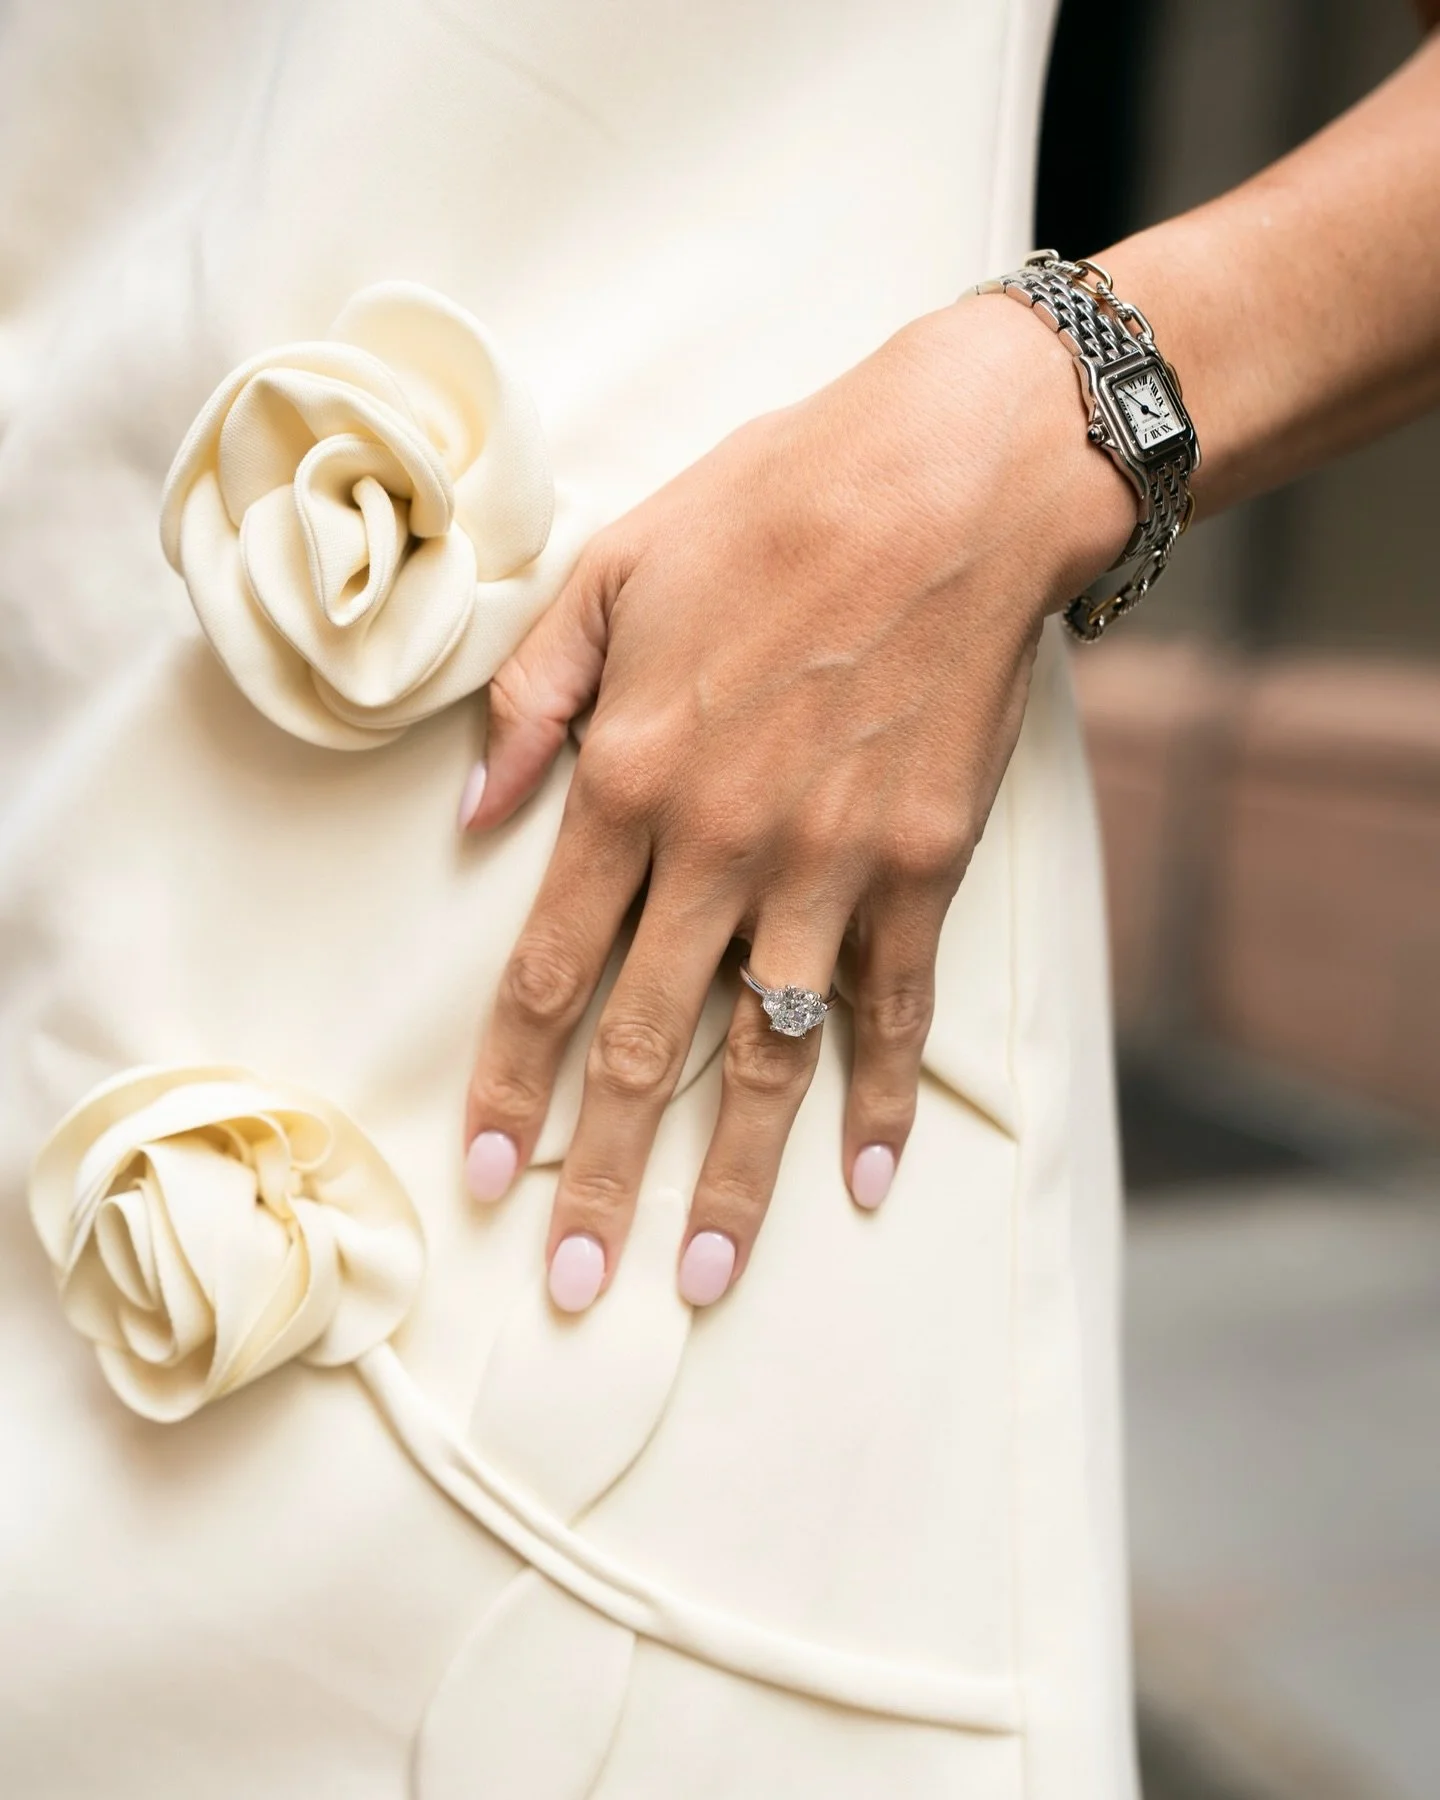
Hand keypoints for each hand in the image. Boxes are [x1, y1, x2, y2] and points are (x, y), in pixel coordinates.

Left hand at [459, 294, 1135, 1311]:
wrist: (950, 482)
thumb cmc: (771, 508)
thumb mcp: (611, 570)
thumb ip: (530, 702)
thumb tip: (470, 814)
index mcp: (628, 780)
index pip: (547, 970)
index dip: (512, 1083)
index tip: (489, 1173)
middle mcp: (721, 847)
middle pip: (643, 1043)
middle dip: (601, 1173)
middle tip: (573, 1283)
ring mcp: (831, 867)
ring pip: (765, 1052)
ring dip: (732, 1174)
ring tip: (702, 1274)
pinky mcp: (924, 866)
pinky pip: (893, 1006)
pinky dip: (880, 1096)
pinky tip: (862, 1175)